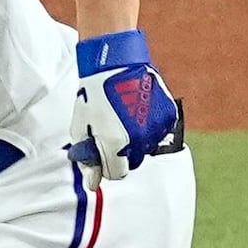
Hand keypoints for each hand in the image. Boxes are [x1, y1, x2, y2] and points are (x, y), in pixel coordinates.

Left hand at [69, 28, 180, 181]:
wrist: (115, 63)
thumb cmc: (93, 95)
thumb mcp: (81, 128)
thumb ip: (88, 160)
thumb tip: (93, 184)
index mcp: (115, 143)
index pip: (116, 174)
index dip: (106, 165)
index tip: (102, 151)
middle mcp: (139, 139)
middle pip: (132, 163)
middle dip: (122, 153)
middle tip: (112, 132)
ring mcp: (155, 127)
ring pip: (146, 147)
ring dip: (136, 139)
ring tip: (124, 117)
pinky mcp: (167, 115)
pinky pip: (158, 132)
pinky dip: (149, 127)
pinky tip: (137, 111)